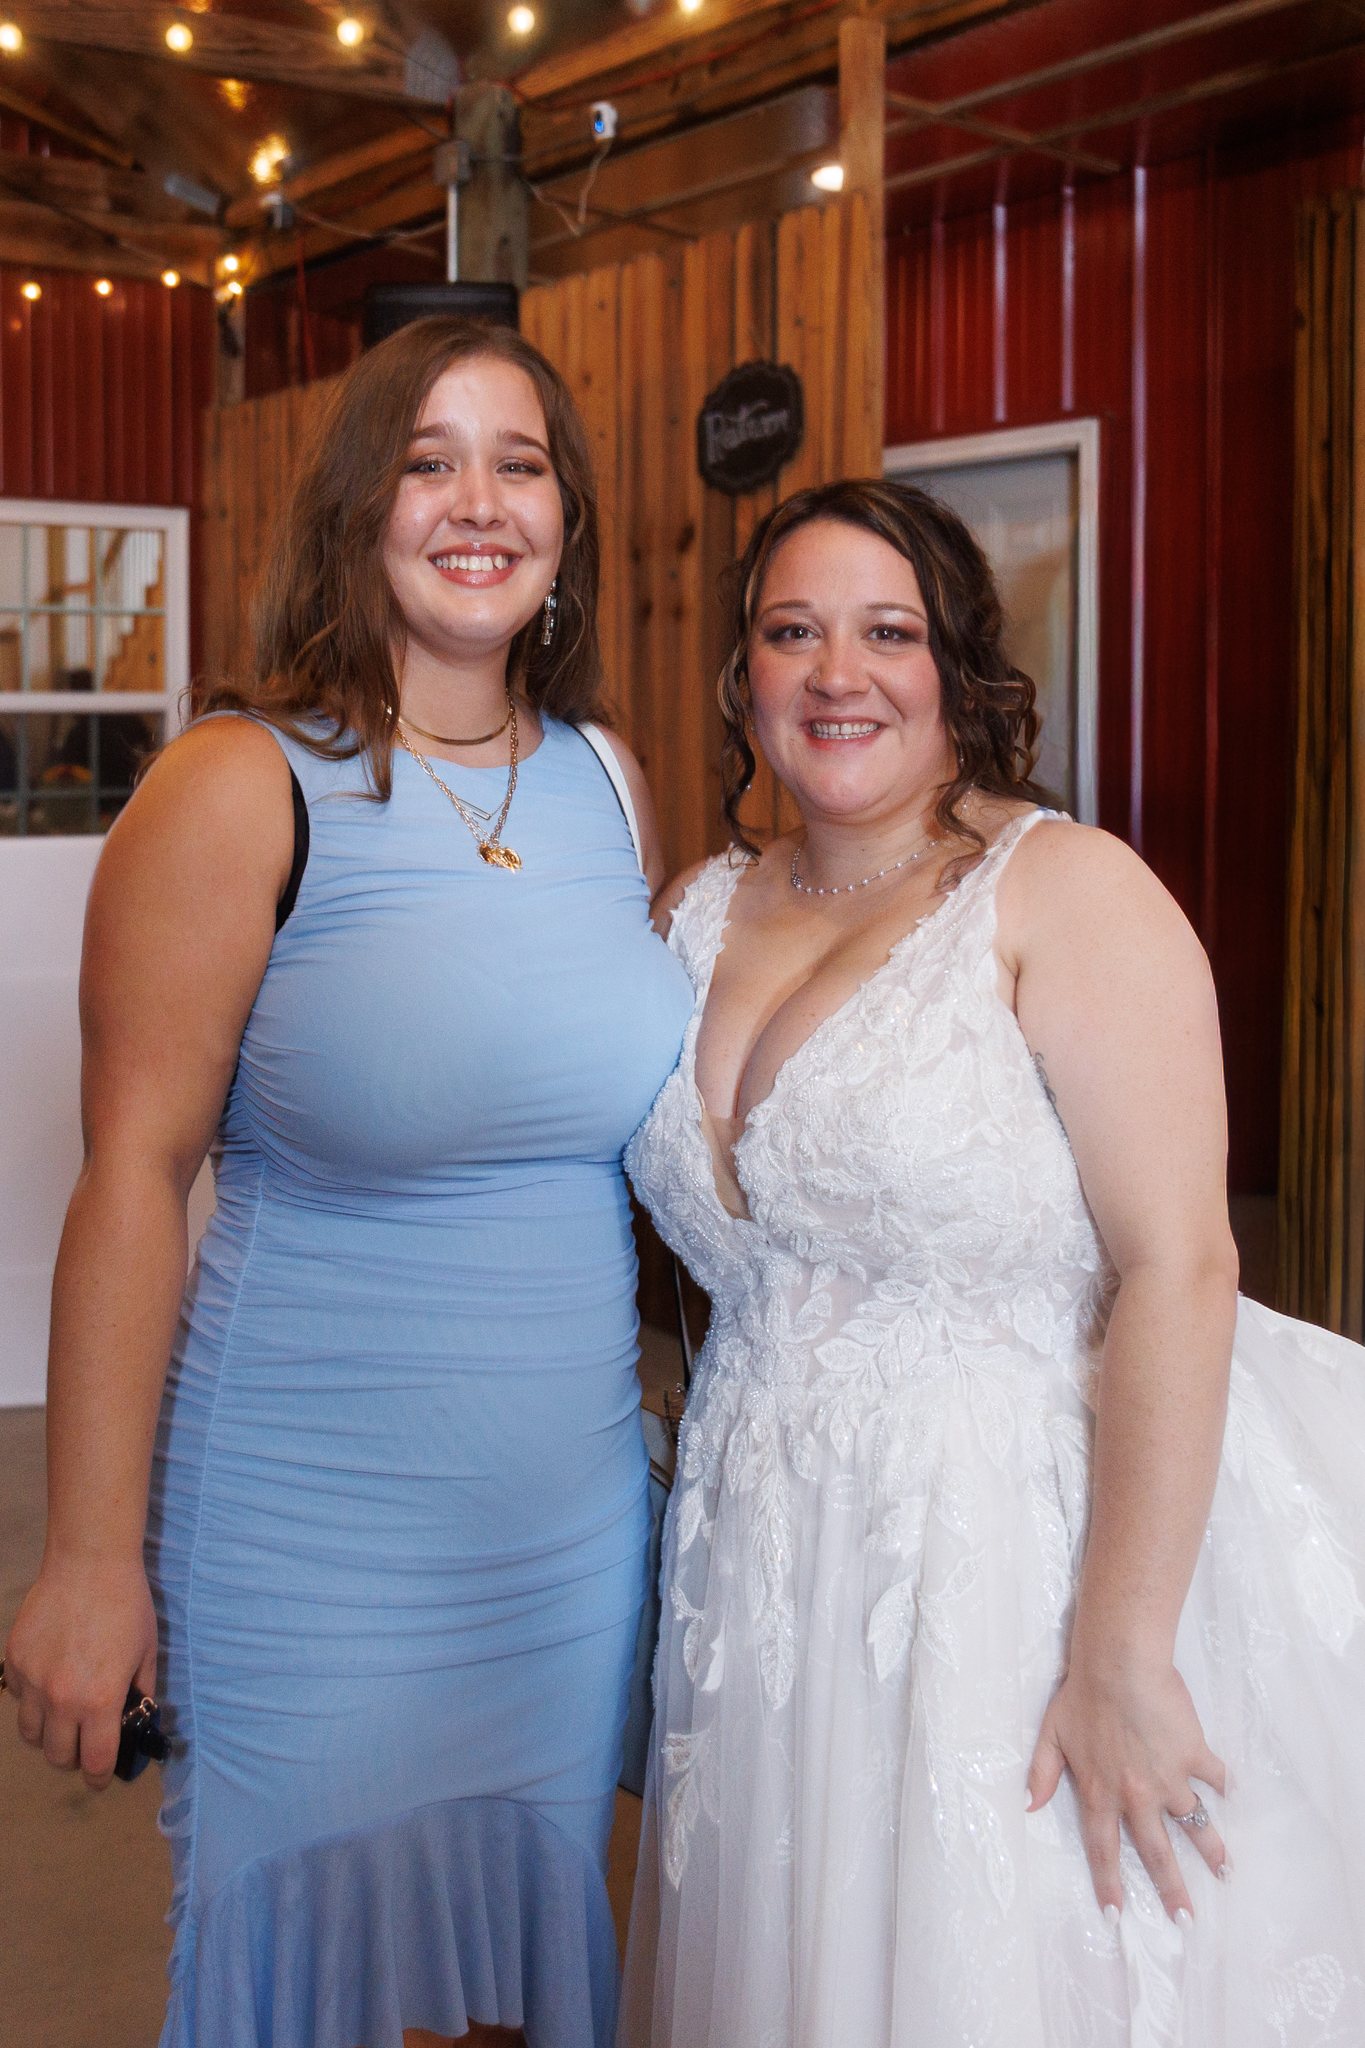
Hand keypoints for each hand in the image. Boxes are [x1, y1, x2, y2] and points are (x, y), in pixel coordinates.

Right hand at [3, 1553, 157, 1790]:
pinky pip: (17, 1698)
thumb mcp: (147, 1652)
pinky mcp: (13, 1661)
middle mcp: (61, 1698)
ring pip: (30, 1734)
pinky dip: (30, 1701)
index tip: (101, 1778)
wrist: (90, 1562)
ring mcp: (32, 1680)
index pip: (94, 1762)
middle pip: (57, 1756)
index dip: (99, 1778)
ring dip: (48, 1735)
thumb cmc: (127, 1604)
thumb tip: (136, 1718)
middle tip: (84, 1745)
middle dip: (73, 1758)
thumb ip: (140, 1692)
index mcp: (100, 1700)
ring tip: (63, 1720)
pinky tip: (47, 1684)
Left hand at [1026, 1655, 1227, 1923]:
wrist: (1119, 1665)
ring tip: (1226, 1871)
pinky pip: (1214, 1776)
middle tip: (1186, 1921)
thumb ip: (1041, 1774)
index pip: (1103, 1850)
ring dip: (1212, 1850)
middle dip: (1172, 1891)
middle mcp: (1137, 1796)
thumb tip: (1028, 1806)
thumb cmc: (1081, 1695)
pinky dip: (1224, 1785)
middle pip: (1156, 1853)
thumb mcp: (1050, 1736)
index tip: (1117, 1916)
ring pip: (1194, 1824)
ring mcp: (1169, 1778)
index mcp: (1100, 1794)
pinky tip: (1232, 1794)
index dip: (1109, 1885)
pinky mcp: (1193, 1754)